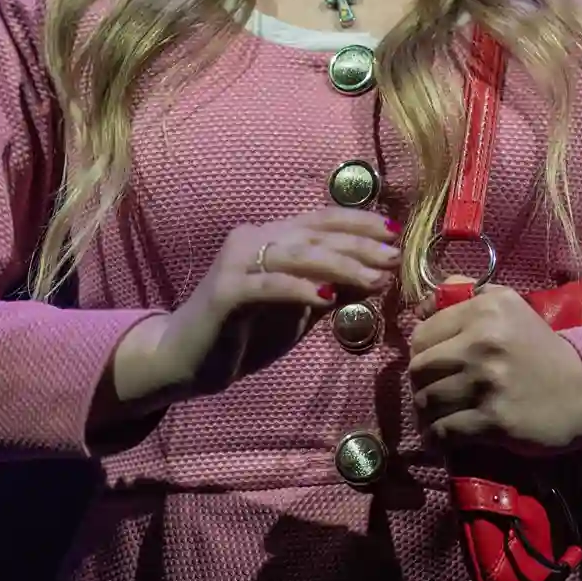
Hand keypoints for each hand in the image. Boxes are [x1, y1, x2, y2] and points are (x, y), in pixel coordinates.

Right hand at [115, 208, 400, 403]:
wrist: (186, 360)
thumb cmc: (244, 334)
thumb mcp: (297, 311)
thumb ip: (328, 290)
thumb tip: (376, 275)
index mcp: (270, 236)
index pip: (320, 220)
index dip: (359, 224)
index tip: (395, 235)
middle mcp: (252, 238)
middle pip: (314, 234)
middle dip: (359, 245)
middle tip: (393, 258)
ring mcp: (236, 262)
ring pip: (296, 254)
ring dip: (339, 265)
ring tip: (373, 277)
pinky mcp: (225, 291)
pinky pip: (269, 285)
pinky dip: (300, 289)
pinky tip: (328, 298)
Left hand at [409, 282, 581, 452]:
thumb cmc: (538, 346)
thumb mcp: (507, 303)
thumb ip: (464, 294)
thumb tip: (420, 307)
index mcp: (484, 309)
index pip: (423, 333)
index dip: (421, 352)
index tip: (431, 365)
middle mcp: (482, 342)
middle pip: (419, 369)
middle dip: (420, 385)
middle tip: (430, 393)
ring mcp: (487, 383)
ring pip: (427, 401)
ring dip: (425, 414)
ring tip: (432, 418)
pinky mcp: (494, 420)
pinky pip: (444, 431)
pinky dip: (436, 438)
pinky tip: (439, 439)